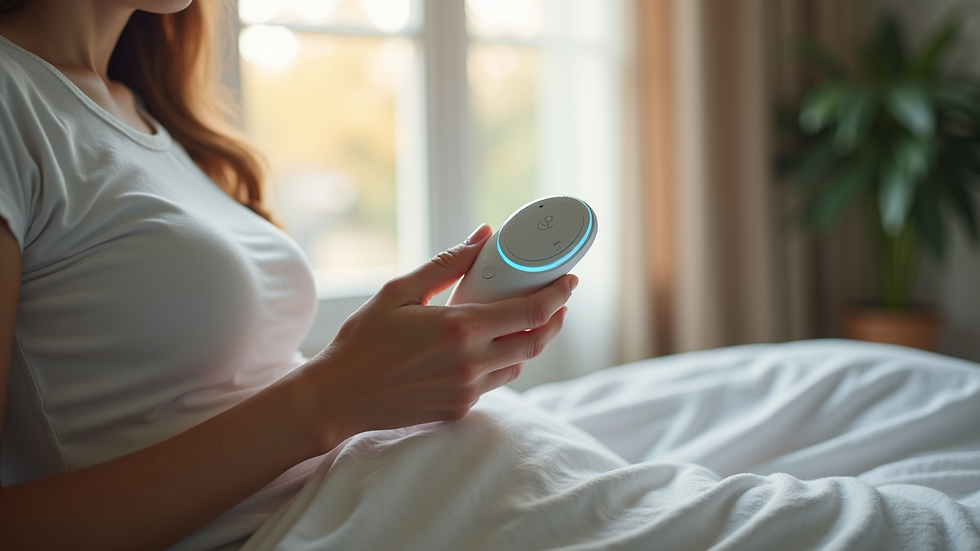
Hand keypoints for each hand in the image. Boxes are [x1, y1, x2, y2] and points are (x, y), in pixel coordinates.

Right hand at [293, 224, 577, 450]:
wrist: (339, 397)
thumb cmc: (364, 340)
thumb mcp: (399, 291)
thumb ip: (447, 263)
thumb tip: (484, 235)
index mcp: (460, 329)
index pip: (531, 312)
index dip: (559, 295)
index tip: (570, 280)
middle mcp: (471, 364)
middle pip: (537, 341)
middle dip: (555, 318)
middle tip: (557, 300)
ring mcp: (467, 390)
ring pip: (519, 363)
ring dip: (529, 341)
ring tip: (525, 319)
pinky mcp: (460, 408)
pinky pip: (496, 382)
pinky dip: (502, 361)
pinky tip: (490, 346)